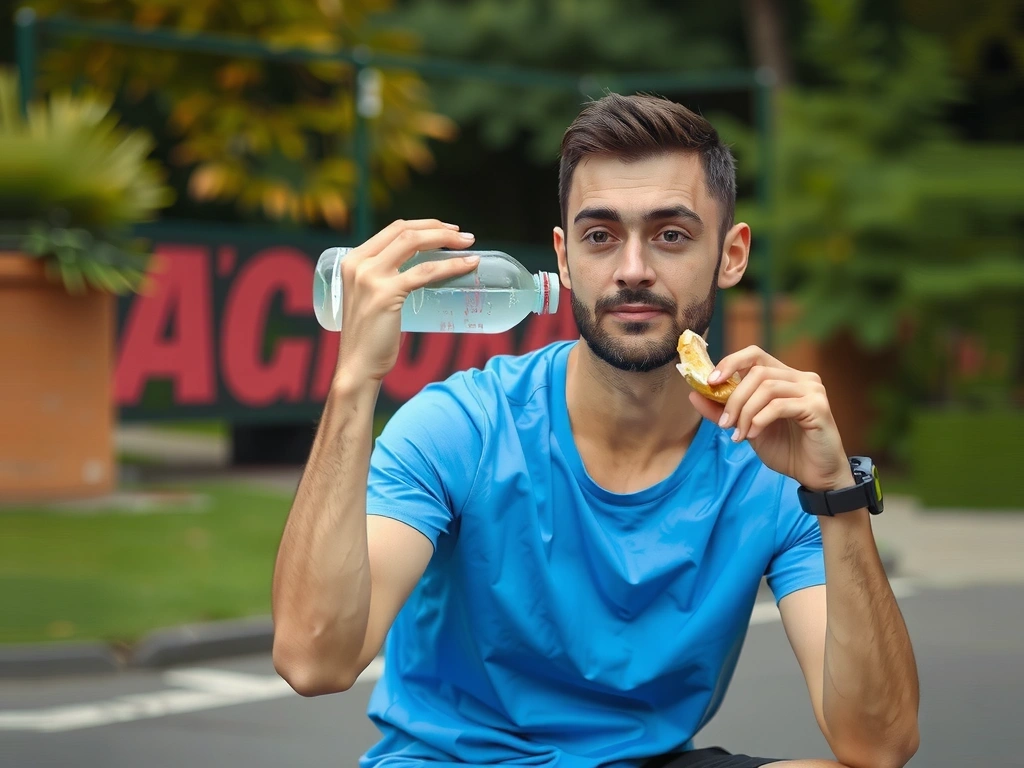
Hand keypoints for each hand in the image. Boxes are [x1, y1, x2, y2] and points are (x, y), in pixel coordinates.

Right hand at [334, 219, 479, 381]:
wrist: (358, 366)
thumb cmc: (371, 338)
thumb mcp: (371, 299)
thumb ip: (386, 282)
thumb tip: (422, 273)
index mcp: (353, 260)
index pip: (393, 229)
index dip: (424, 225)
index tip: (447, 230)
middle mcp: (358, 263)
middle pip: (405, 231)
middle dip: (438, 229)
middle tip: (464, 237)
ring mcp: (370, 277)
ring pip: (414, 243)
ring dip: (446, 240)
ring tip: (469, 245)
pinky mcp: (385, 294)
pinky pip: (425, 272)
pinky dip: (450, 265)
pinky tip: (468, 264)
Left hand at [687, 346, 853, 491]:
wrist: (815, 475)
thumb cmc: (785, 449)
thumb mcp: (747, 428)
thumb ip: (723, 411)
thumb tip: (694, 394)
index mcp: (784, 377)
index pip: (755, 354)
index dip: (730, 362)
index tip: (710, 382)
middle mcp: (801, 378)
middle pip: (757, 372)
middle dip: (734, 399)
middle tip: (725, 424)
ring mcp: (812, 390)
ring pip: (766, 388)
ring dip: (745, 413)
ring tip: (739, 435)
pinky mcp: (818, 407)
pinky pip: (779, 405)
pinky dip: (760, 420)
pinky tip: (754, 435)